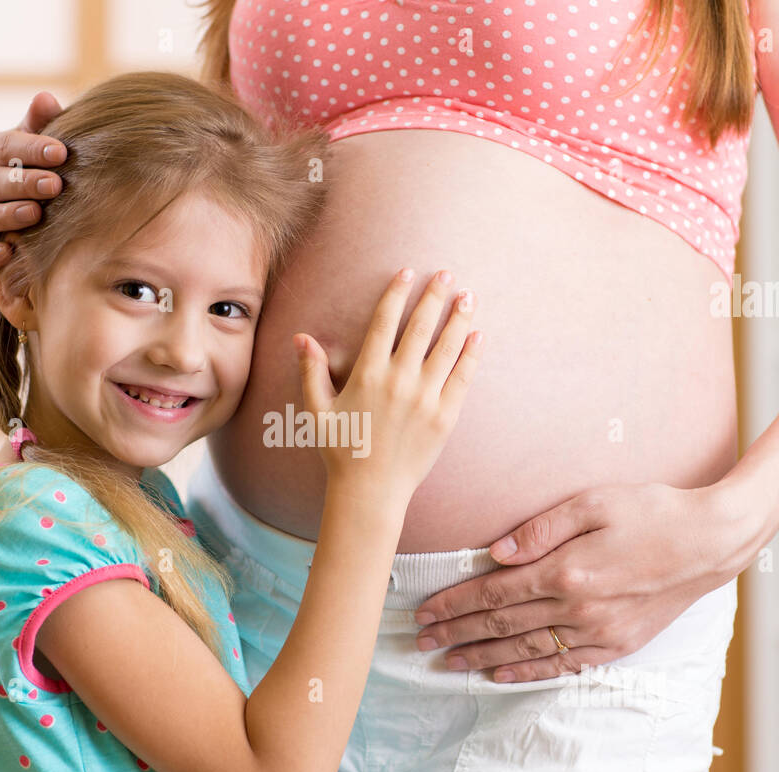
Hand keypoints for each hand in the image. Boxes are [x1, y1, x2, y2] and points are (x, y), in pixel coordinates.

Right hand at [0, 92, 66, 271]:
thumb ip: (41, 124)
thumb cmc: (37, 170)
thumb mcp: (40, 146)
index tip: (61, 152)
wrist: (29, 210)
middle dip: (24, 183)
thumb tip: (46, 98)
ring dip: (7, 215)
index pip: (4, 146)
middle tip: (55, 186)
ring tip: (35, 214)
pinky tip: (7, 253)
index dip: (31, 148)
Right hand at [295, 268, 482, 506]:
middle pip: (421, 327)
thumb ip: (312, 371)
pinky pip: (462, 377)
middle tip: (446, 274)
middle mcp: (398, 381)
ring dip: (458, 318)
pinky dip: (470, 354)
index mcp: (368, 374)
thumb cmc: (342, 450)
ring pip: (447, 347)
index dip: (396, 294)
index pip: (384, 322)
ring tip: (468, 296)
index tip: (407, 273)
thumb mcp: (318, 410)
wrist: (371, 491)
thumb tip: (301, 338)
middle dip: (435, 296)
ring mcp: (425, 398)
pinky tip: (477, 335)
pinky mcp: (445, 416)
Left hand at [412, 482, 757, 681]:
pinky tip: (498, 677)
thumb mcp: (594, 501)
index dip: (453, 604)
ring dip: (481, 659)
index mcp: (566, 570)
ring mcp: (598, 632)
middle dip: (455, 633)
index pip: (492, 592)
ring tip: (446, 663)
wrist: (711, 542)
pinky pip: (561, 666)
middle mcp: (577, 608)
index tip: (422, 612)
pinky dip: (526, 674)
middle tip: (418, 642)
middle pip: (501, 626)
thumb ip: (540, 528)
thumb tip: (495, 553)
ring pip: (525, 651)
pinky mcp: (616, 646)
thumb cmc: (652, 511)